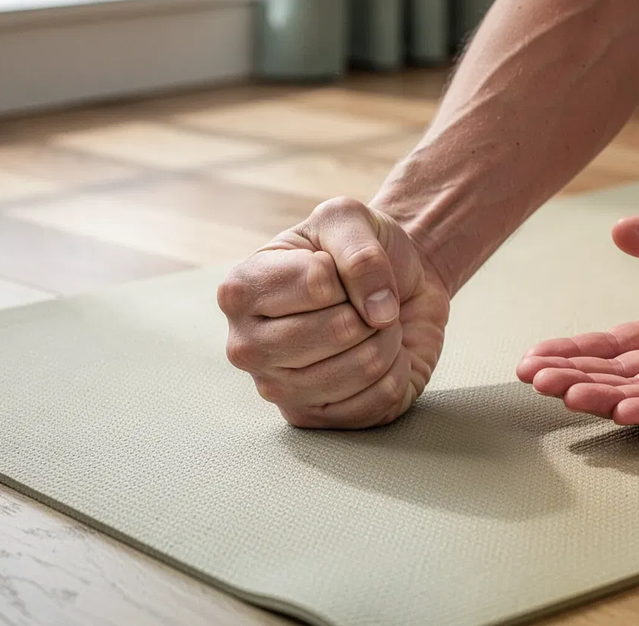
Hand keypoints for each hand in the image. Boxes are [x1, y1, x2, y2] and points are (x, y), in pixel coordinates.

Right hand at [217, 197, 449, 428]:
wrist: (389, 285)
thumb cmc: (355, 251)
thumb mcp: (350, 219)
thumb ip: (360, 251)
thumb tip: (378, 311)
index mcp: (240, 290)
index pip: (319, 284)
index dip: (349, 272)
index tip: (339, 268)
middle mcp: (246, 346)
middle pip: (340, 330)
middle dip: (372, 309)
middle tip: (364, 302)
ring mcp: (278, 390)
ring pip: (365, 367)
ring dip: (387, 338)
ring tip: (372, 326)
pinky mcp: (314, 420)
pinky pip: (380, 400)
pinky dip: (397, 370)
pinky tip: (379, 355)